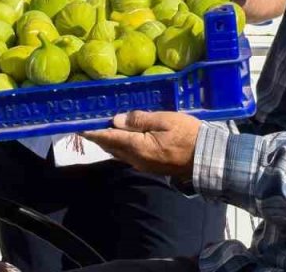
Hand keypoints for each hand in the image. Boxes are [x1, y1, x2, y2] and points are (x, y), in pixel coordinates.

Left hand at [81, 111, 200, 178]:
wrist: (206, 158)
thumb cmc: (188, 135)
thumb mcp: (165, 120)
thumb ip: (140, 120)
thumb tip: (117, 120)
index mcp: (138, 146)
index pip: (110, 138)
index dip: (94, 132)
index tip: (79, 127)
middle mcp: (136, 159)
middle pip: (111, 147)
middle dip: (99, 137)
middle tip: (88, 125)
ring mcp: (143, 165)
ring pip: (119, 153)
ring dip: (109, 142)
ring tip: (101, 130)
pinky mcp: (150, 166)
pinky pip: (128, 156)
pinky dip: (120, 146)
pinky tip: (121, 139)